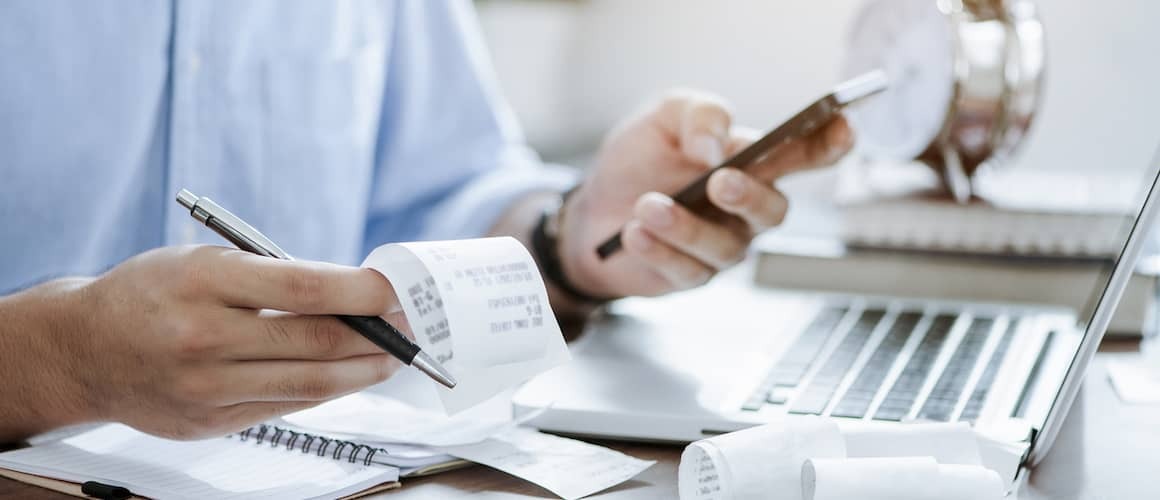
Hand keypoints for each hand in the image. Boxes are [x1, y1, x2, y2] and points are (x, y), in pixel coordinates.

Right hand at [9, 246, 404, 439]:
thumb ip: (273, 277)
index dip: (362, 291)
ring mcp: (205, 388)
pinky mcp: (209, 422)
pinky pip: (287, 406)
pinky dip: (326, 390)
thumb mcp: (204, 262)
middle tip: (410, 324)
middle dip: (377, 334)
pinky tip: (348, 375)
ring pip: (310, 384)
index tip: (397, 289)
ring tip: (393, 356)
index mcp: (203, 281)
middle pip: (316, 342)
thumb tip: (354, 294)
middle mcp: (203, 337)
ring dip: (364, 370)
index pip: (304, 288)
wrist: (82, 350)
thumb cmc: (151, 294)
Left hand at [560, 90, 852, 297]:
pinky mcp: (690, 276)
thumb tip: (715, 147)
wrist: (590, 208)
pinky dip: (659, 250)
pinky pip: (687, 271)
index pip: (803, 153)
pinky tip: (634, 232)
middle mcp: (746, 209)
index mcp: (752, 162)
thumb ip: (699, 115)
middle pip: (774, 210)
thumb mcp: (663, 117)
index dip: (830, 143)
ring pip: (726, 247)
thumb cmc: (639, 160)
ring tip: (647, 205)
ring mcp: (722, 246)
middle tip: (719, 182)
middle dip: (750, 196)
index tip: (842, 126)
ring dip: (685, 226)